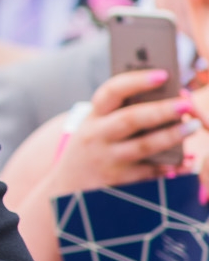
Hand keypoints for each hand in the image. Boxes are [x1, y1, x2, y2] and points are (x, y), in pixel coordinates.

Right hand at [38, 68, 201, 198]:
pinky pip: (149, 172)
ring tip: (193, 126)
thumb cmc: (92, 146)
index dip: (137, 81)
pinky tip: (185, 160)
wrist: (67, 186)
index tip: (164, 74)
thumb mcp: (96, 126)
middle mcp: (96, 136)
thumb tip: (166, 97)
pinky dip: (169, 166)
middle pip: (130, 119)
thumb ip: (121, 111)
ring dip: (171, 136)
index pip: (112, 91)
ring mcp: (107, 159)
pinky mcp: (118, 181)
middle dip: (161, 110)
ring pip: (143, 146)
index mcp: (93, 116)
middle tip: (186, 103)